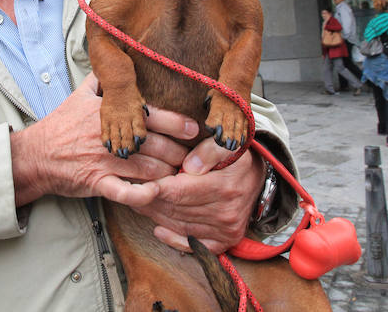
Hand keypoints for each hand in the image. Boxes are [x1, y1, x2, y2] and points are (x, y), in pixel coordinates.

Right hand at [10, 74, 195, 207]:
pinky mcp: (97, 182)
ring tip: (182, 176)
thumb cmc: (61, 125)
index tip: (194, 128)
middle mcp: (108, 135)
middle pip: (155, 144)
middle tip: (194, 157)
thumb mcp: (79, 95)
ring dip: (167, 174)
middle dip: (178, 152)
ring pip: (146, 169)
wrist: (36, 155)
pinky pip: (124, 192)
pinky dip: (142, 195)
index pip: (149, 115)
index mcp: (108, 112)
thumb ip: (102, 80)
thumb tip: (115, 59)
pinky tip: (156, 194)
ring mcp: (103, 160)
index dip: (176, 123)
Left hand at [134, 139, 263, 253]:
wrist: (258, 178)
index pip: (179, 191)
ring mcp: (225, 230)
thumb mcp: (229, 144)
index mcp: (224, 187)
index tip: (136, 185)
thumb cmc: (237, 158)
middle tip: (128, 192)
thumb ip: (209, 150)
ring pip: (180, 225)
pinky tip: (158, 230)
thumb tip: (190, 166)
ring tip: (137, 204)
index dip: (155, 188)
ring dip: (156, 216)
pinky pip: (194, 244)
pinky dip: (174, 239)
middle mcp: (225, 213)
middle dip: (150, 201)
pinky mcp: (224, 240)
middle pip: (176, 209)